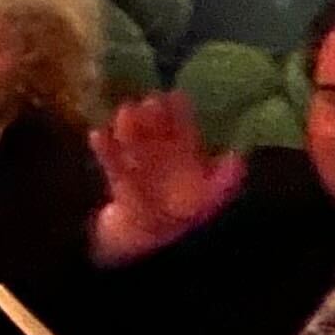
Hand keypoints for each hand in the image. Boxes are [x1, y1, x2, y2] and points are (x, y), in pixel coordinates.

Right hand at [91, 94, 243, 262]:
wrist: (156, 239)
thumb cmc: (189, 216)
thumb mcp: (213, 198)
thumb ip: (225, 180)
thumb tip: (238, 157)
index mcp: (185, 154)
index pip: (183, 128)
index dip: (180, 113)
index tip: (175, 95)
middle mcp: (161, 155)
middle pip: (156, 131)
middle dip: (152, 116)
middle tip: (148, 100)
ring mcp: (139, 165)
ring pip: (133, 143)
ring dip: (129, 128)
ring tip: (124, 111)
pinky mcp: (119, 181)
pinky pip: (112, 164)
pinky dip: (105, 149)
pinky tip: (96, 133)